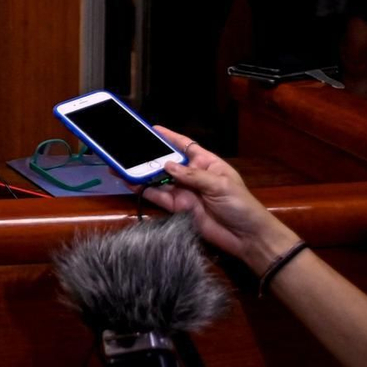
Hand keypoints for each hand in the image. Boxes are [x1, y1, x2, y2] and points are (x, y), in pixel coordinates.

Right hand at [142, 129, 299, 274]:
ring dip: (141, 173)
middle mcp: (192, 175)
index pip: (186, 146)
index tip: (152, 129)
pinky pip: (158, 196)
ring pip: (159, 179)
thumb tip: (167, 165)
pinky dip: (144, 190)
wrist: (245, 237)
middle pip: (168, 162)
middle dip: (150, 155)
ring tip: (121, 165)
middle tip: (128, 147)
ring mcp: (184, 192)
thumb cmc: (239, 205)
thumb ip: (192, 175)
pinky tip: (130, 182)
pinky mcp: (178, 208)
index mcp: (207, 163)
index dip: (170, 137)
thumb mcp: (220, 185)